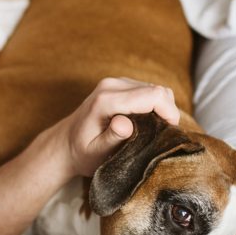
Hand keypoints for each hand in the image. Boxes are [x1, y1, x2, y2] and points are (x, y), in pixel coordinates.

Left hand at [55, 77, 180, 177]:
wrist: (65, 143)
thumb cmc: (81, 153)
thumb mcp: (95, 152)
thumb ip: (112, 137)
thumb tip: (125, 123)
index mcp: (106, 100)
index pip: (152, 95)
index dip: (169, 112)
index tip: (170, 133)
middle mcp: (111, 85)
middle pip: (158, 90)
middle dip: (167, 113)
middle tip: (161, 137)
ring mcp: (116, 82)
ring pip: (155, 89)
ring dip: (161, 110)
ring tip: (152, 132)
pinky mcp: (120, 85)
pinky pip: (148, 91)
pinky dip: (154, 107)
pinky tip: (145, 124)